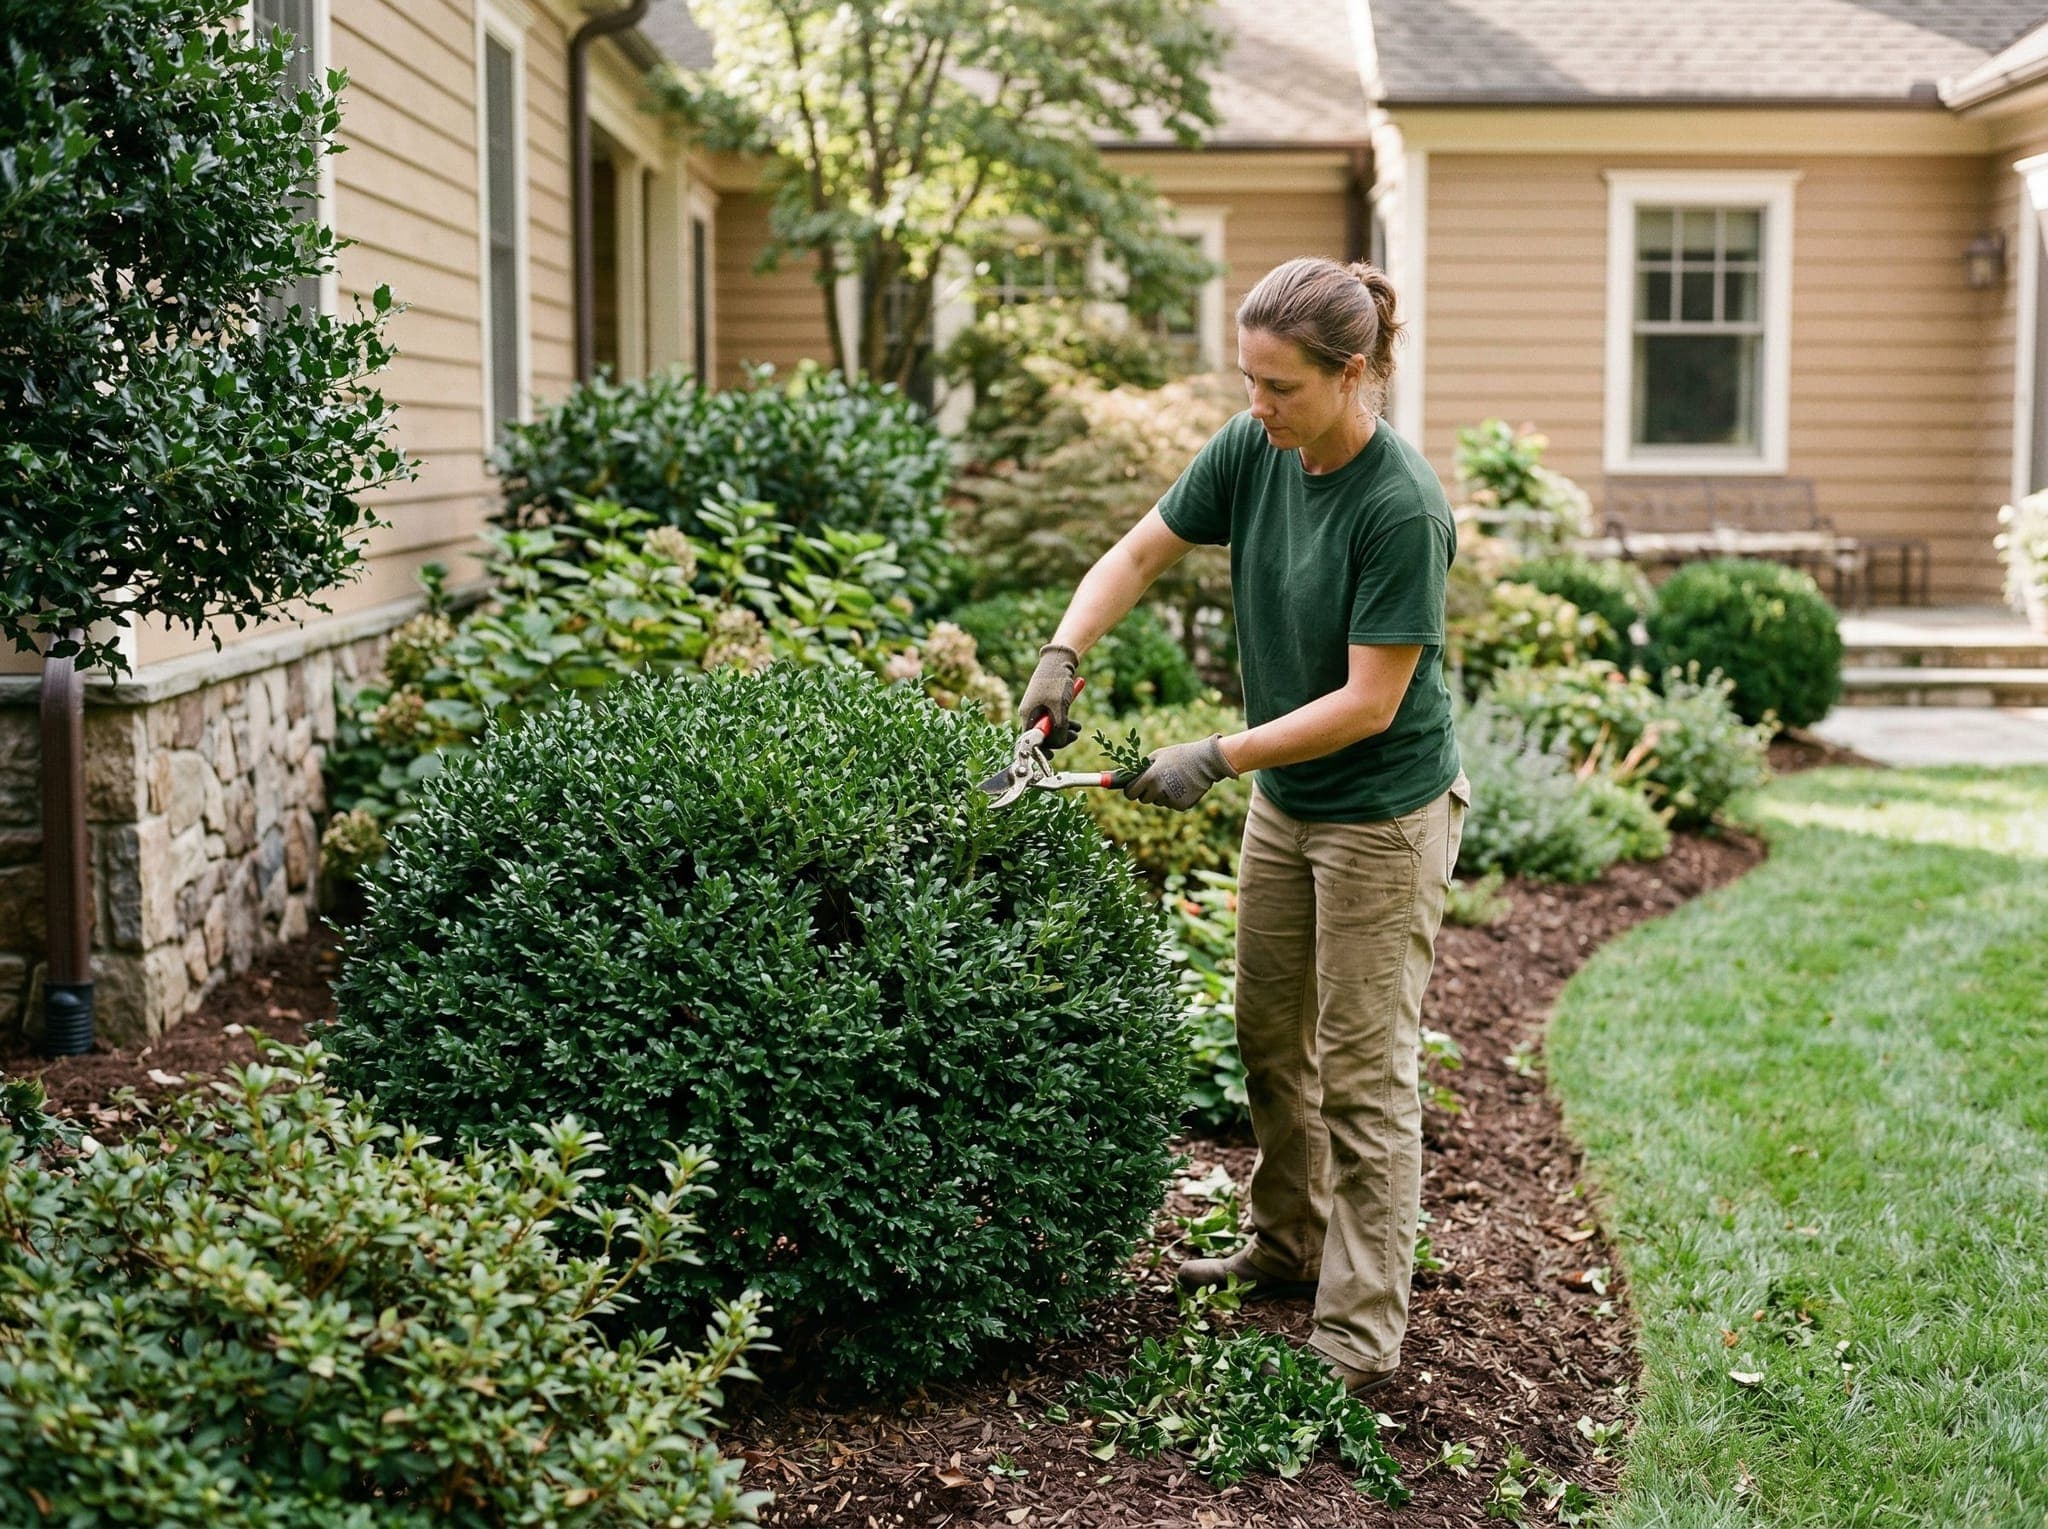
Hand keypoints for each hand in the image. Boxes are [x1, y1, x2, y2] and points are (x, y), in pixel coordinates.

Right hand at [1018, 643, 1081, 749]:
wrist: (1060, 659)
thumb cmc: (1056, 681)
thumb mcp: (1059, 707)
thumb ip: (1058, 728)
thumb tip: (1058, 745)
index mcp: (1027, 714)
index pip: (1032, 740)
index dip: (1043, 749)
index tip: (1052, 758)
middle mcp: (1030, 712)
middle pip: (1043, 735)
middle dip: (1059, 738)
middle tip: (1074, 736)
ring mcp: (1039, 708)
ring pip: (1051, 727)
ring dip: (1065, 731)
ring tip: (1078, 728)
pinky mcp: (1047, 703)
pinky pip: (1055, 719)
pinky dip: (1065, 722)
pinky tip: (1076, 723)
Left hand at [1123, 734, 1237, 810]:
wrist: (1205, 762)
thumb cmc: (1179, 756)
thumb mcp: (1157, 756)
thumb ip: (1138, 768)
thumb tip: (1112, 774)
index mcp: (1150, 777)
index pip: (1130, 793)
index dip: (1131, 790)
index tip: (1134, 787)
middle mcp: (1158, 790)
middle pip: (1143, 799)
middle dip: (1146, 792)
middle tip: (1158, 779)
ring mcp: (1170, 800)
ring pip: (1158, 802)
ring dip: (1161, 794)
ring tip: (1174, 780)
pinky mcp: (1181, 806)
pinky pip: (1170, 805)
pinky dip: (1174, 798)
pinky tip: (1183, 786)